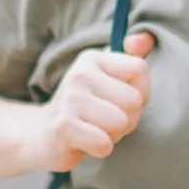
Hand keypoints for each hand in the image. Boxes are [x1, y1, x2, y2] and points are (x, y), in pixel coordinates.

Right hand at [20, 33, 154, 172]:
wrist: (41, 134)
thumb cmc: (84, 107)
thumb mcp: (105, 77)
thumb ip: (130, 56)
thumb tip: (147, 39)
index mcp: (92, 59)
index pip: (139, 69)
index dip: (141, 91)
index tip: (122, 100)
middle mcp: (80, 74)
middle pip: (134, 100)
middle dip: (128, 119)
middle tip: (106, 120)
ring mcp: (70, 100)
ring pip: (121, 123)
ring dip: (114, 135)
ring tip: (95, 129)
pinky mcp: (63, 127)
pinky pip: (104, 143)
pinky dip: (100, 149)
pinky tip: (85, 142)